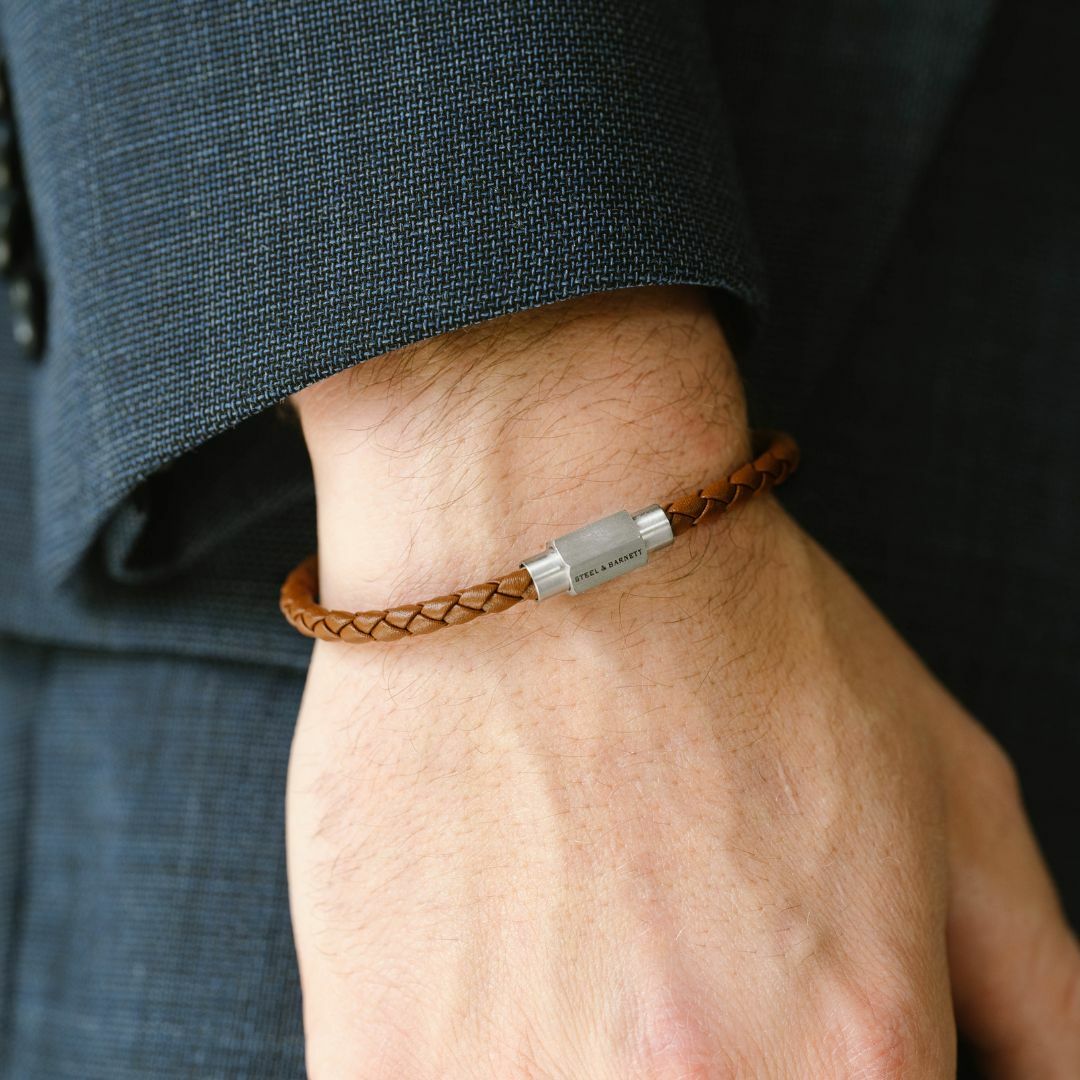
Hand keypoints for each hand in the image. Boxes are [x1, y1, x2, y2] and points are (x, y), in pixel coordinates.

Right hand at [286, 288, 1079, 1077]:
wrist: (533, 533)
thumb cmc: (734, 638)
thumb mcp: (950, 800)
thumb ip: (1041, 1006)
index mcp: (855, 1065)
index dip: (822, 1067)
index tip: (775, 1022)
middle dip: (708, 1056)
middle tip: (671, 965)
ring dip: (580, 1053)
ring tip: (582, 943)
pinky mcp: (378, 1060)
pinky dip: (479, 1047)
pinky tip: (496, 953)